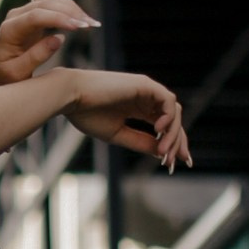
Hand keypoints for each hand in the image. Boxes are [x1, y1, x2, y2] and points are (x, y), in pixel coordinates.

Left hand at [0, 0, 94, 92]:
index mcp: (9, 30)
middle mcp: (16, 16)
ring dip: (73, 9)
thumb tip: (59, 38)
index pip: (36, 16)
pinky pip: (54, 4)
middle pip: (46, 4)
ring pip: (52, 0)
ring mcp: (24, 12)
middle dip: (71, 12)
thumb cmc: (5, 76)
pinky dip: (70, 10)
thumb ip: (37, 56)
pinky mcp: (34, 14)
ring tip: (92, 24)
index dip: (58, 18)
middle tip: (91, 26)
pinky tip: (84, 21)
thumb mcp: (18, 73)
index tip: (78, 27)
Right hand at [69, 70, 191, 170]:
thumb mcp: (118, 134)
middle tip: (175, 163)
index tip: (172, 164)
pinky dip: (168, 117)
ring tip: (163, 152)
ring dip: (173, 134)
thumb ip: (141, 142)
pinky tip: (158, 131)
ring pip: (174, 112)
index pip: (163, 126)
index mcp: (137, 107)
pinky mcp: (145, 84)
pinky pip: (168, 101)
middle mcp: (145, 98)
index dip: (172, 144)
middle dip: (178, 142)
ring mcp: (147, 89)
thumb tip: (163, 154)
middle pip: (173, 120)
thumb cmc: (86, 114)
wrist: (70, 97)